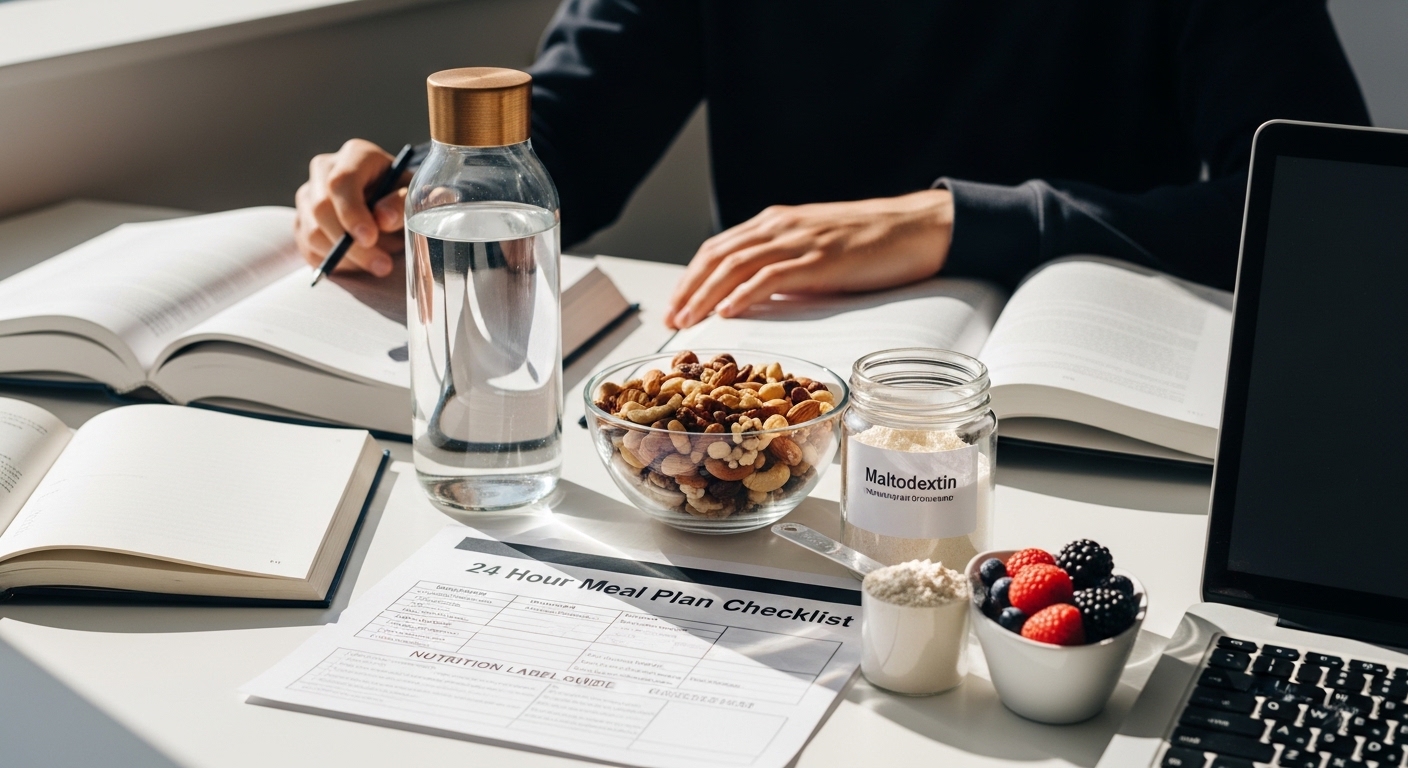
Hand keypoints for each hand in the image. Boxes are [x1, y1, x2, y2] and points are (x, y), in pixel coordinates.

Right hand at [294, 139, 408, 276]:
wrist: (389, 205)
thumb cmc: (402, 197)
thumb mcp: (413, 196)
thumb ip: (402, 204)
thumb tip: (384, 218)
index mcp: (355, 155)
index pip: (341, 182)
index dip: (352, 212)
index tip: (370, 239)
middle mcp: (324, 169)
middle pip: (321, 209)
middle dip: (351, 245)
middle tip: (383, 265)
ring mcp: (308, 195)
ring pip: (312, 233)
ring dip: (347, 258)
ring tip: (379, 263)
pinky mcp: (301, 221)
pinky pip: (309, 249)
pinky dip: (335, 264)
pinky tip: (361, 263)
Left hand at [664, 190, 954, 328]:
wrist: (917, 227)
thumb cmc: (872, 243)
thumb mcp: (815, 250)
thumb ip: (784, 267)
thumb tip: (754, 296)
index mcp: (776, 223)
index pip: (718, 248)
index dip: (691, 277)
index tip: (675, 305)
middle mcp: (780, 226)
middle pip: (717, 256)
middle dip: (688, 288)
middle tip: (671, 319)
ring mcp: (799, 241)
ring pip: (736, 265)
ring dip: (706, 295)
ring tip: (689, 320)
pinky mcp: (820, 259)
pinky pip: (771, 276)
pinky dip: (744, 294)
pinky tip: (727, 312)